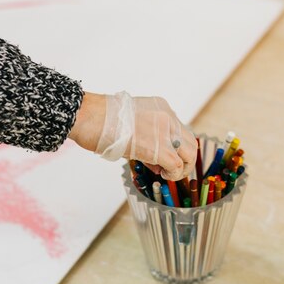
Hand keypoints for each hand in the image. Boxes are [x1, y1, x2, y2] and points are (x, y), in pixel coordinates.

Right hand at [69, 91, 196, 180]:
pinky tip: (162, 175)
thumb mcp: (131, 122)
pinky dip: (173, 174)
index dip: (175, 148)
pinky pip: (177, 165)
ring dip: (182, 168)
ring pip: (190, 153)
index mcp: (161, 108)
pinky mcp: (161, 148)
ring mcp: (166, 132)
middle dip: (185, 159)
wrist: (93, 117)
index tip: (164, 158)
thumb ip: (148, 138)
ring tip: (168, 174)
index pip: (179, 130)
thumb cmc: (102, 120)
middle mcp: (168, 117)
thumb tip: (157, 162)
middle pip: (190, 141)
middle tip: (172, 170)